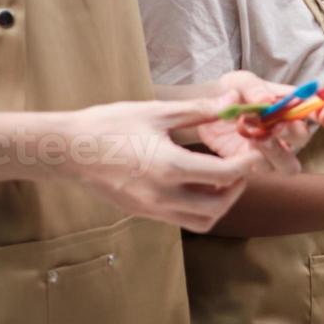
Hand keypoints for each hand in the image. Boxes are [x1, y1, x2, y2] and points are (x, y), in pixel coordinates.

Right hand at [58, 96, 268, 233]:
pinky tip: (196, 182)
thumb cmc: (110, 124)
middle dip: (236, 189)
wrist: (68, 149)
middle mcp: (162, 196)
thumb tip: (231, 102)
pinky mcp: (143, 213)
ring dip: (219, 203)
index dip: (246, 165)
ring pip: (200, 220)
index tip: (255, 152)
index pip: (224, 176)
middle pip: (217, 207)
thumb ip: (198, 111)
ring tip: (221, 178)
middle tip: (241, 167)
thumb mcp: (157, 112)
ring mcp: (151, 209)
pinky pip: (181, 219)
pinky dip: (197, 206)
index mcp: (169, 168)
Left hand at [165, 71, 323, 173]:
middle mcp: (287, 131)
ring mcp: (272, 151)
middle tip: (281, 125)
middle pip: (304, 139)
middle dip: (296, 133)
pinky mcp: (253, 164)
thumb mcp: (240, 82)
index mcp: (292, 106)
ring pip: (290, 164)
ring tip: (261, 138)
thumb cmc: (231, 91)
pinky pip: (264, 170)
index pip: (319, 111)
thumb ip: (254, 89)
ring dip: (278, 152)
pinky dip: (256, 158)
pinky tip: (244, 142)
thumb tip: (266, 101)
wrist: (204, 111)